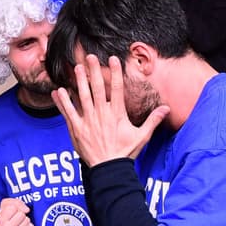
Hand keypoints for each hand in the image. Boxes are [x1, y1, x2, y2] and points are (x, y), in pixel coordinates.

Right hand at [0, 197, 34, 225]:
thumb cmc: (6, 215)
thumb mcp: (7, 204)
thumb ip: (16, 203)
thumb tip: (27, 210)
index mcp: (0, 220)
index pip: (13, 208)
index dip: (14, 207)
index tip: (11, 211)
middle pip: (21, 215)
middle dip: (20, 214)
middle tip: (16, 217)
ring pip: (27, 221)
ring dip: (25, 220)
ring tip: (19, 222)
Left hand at [53, 55, 168, 166]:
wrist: (108, 169)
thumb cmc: (124, 153)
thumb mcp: (141, 136)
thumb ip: (152, 120)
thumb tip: (166, 108)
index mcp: (117, 114)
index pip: (117, 89)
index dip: (115, 73)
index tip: (113, 59)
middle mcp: (101, 114)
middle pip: (97, 88)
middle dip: (93, 71)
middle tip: (90, 57)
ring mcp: (87, 121)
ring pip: (81, 97)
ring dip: (79, 81)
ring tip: (76, 68)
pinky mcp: (76, 129)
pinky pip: (68, 113)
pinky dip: (62, 102)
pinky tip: (58, 91)